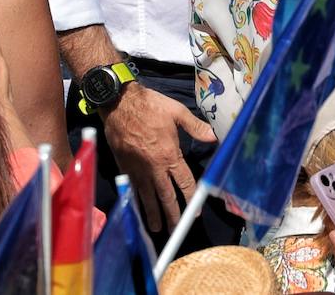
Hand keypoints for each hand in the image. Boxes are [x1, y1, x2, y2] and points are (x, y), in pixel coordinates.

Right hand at [102, 84, 214, 231]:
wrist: (119, 103)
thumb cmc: (150, 106)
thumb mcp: (177, 112)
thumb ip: (196, 127)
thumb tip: (215, 136)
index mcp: (169, 155)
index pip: (184, 183)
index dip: (191, 198)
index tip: (194, 212)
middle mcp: (154, 168)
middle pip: (165, 196)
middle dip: (171, 214)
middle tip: (175, 229)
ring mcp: (137, 170)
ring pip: (147, 197)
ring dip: (152, 214)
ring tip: (156, 228)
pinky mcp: (124, 167)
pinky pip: (132, 189)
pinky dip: (135, 201)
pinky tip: (137, 208)